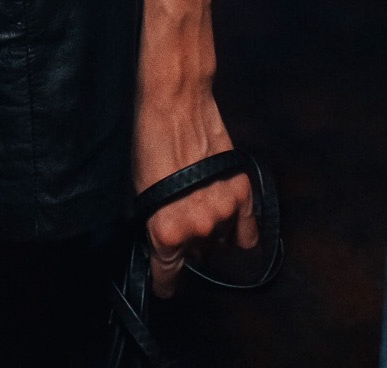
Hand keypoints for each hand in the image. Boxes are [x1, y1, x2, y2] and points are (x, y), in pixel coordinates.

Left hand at [135, 81, 258, 296]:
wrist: (175, 103)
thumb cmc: (149, 142)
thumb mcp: (138, 189)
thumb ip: (151, 223)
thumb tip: (157, 241)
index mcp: (167, 230)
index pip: (168, 276)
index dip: (165, 282)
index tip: (165, 284)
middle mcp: (198, 228)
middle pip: (196, 257)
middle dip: (188, 247)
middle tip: (180, 223)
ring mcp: (224, 212)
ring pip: (221, 244)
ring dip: (212, 234)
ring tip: (201, 209)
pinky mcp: (242, 193)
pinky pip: (248, 232)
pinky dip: (240, 230)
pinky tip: (231, 222)